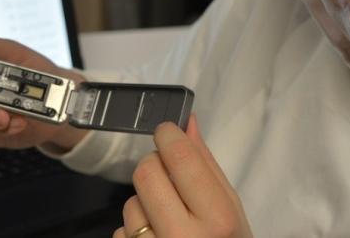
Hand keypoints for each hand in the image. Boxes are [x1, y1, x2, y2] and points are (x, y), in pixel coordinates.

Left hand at [114, 115, 251, 237]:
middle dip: (154, 167)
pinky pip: (119, 233)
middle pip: (146, 173)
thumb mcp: (230, 209)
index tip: (166, 133)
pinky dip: (133, 232)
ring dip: (144, 204)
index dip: (167, 135)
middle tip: (169, 179)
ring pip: (129, 203)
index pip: (180, 158)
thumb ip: (206, 166)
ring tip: (166, 219)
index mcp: (217, 219)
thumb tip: (187, 123)